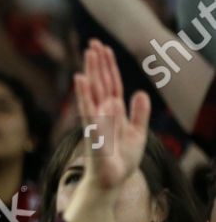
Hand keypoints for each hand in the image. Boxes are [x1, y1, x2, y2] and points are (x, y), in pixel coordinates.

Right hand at [73, 40, 149, 194]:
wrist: (112, 180)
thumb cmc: (121, 159)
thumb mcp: (138, 133)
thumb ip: (140, 113)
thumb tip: (140, 93)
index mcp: (114, 112)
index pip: (112, 84)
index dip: (109, 66)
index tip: (103, 48)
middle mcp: (102, 113)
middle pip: (101, 83)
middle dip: (98, 63)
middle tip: (93, 42)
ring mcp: (96, 121)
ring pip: (93, 91)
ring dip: (91, 72)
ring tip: (88, 54)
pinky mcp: (93, 131)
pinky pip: (88, 109)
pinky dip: (84, 94)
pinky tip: (81, 79)